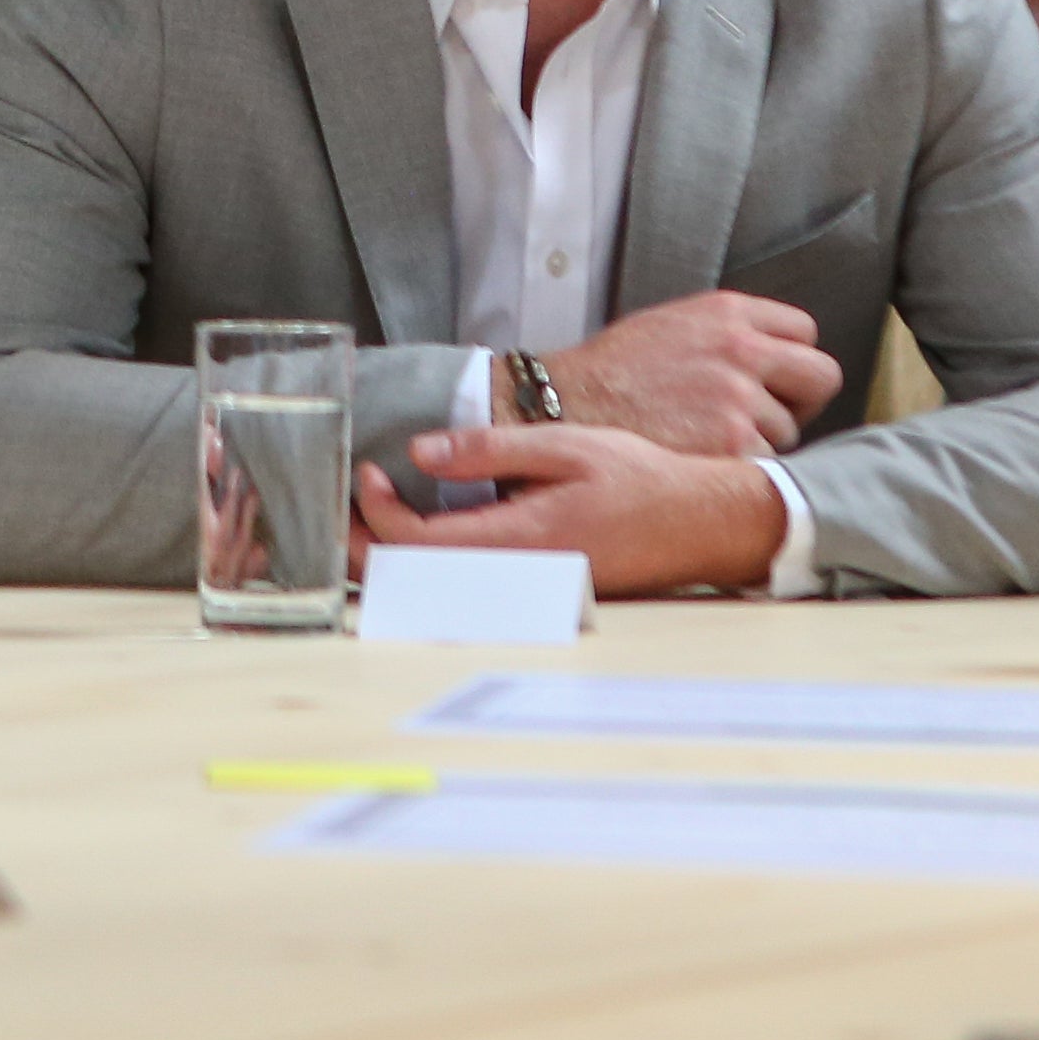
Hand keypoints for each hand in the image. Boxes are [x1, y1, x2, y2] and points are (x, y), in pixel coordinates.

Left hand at [356, 423, 787, 595]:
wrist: (700, 525)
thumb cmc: (641, 482)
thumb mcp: (565, 447)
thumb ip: (490, 449)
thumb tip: (422, 451)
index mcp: (520, 538)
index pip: (418, 542)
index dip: (378, 512)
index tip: (369, 473)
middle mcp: (515, 575)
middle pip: (413, 576)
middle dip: (363, 546)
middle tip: (338, 507)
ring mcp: (523, 590)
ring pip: (435, 586)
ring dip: (392, 556)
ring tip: (366, 518)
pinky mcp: (531, 591)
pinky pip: (464, 586)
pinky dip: (428, 563)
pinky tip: (416, 534)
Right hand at [524, 291, 843, 454]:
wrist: (564, 407)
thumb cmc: (609, 373)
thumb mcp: (670, 325)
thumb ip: (724, 334)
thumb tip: (765, 356)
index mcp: (728, 312)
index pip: (804, 332)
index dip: (789, 362)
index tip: (773, 381)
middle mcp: (742, 348)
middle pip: (821, 376)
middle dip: (800, 401)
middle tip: (767, 417)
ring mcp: (740, 396)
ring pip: (789, 431)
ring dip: (759, 441)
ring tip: (707, 439)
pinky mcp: (732, 441)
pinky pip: (763, 464)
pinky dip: (736, 469)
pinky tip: (701, 460)